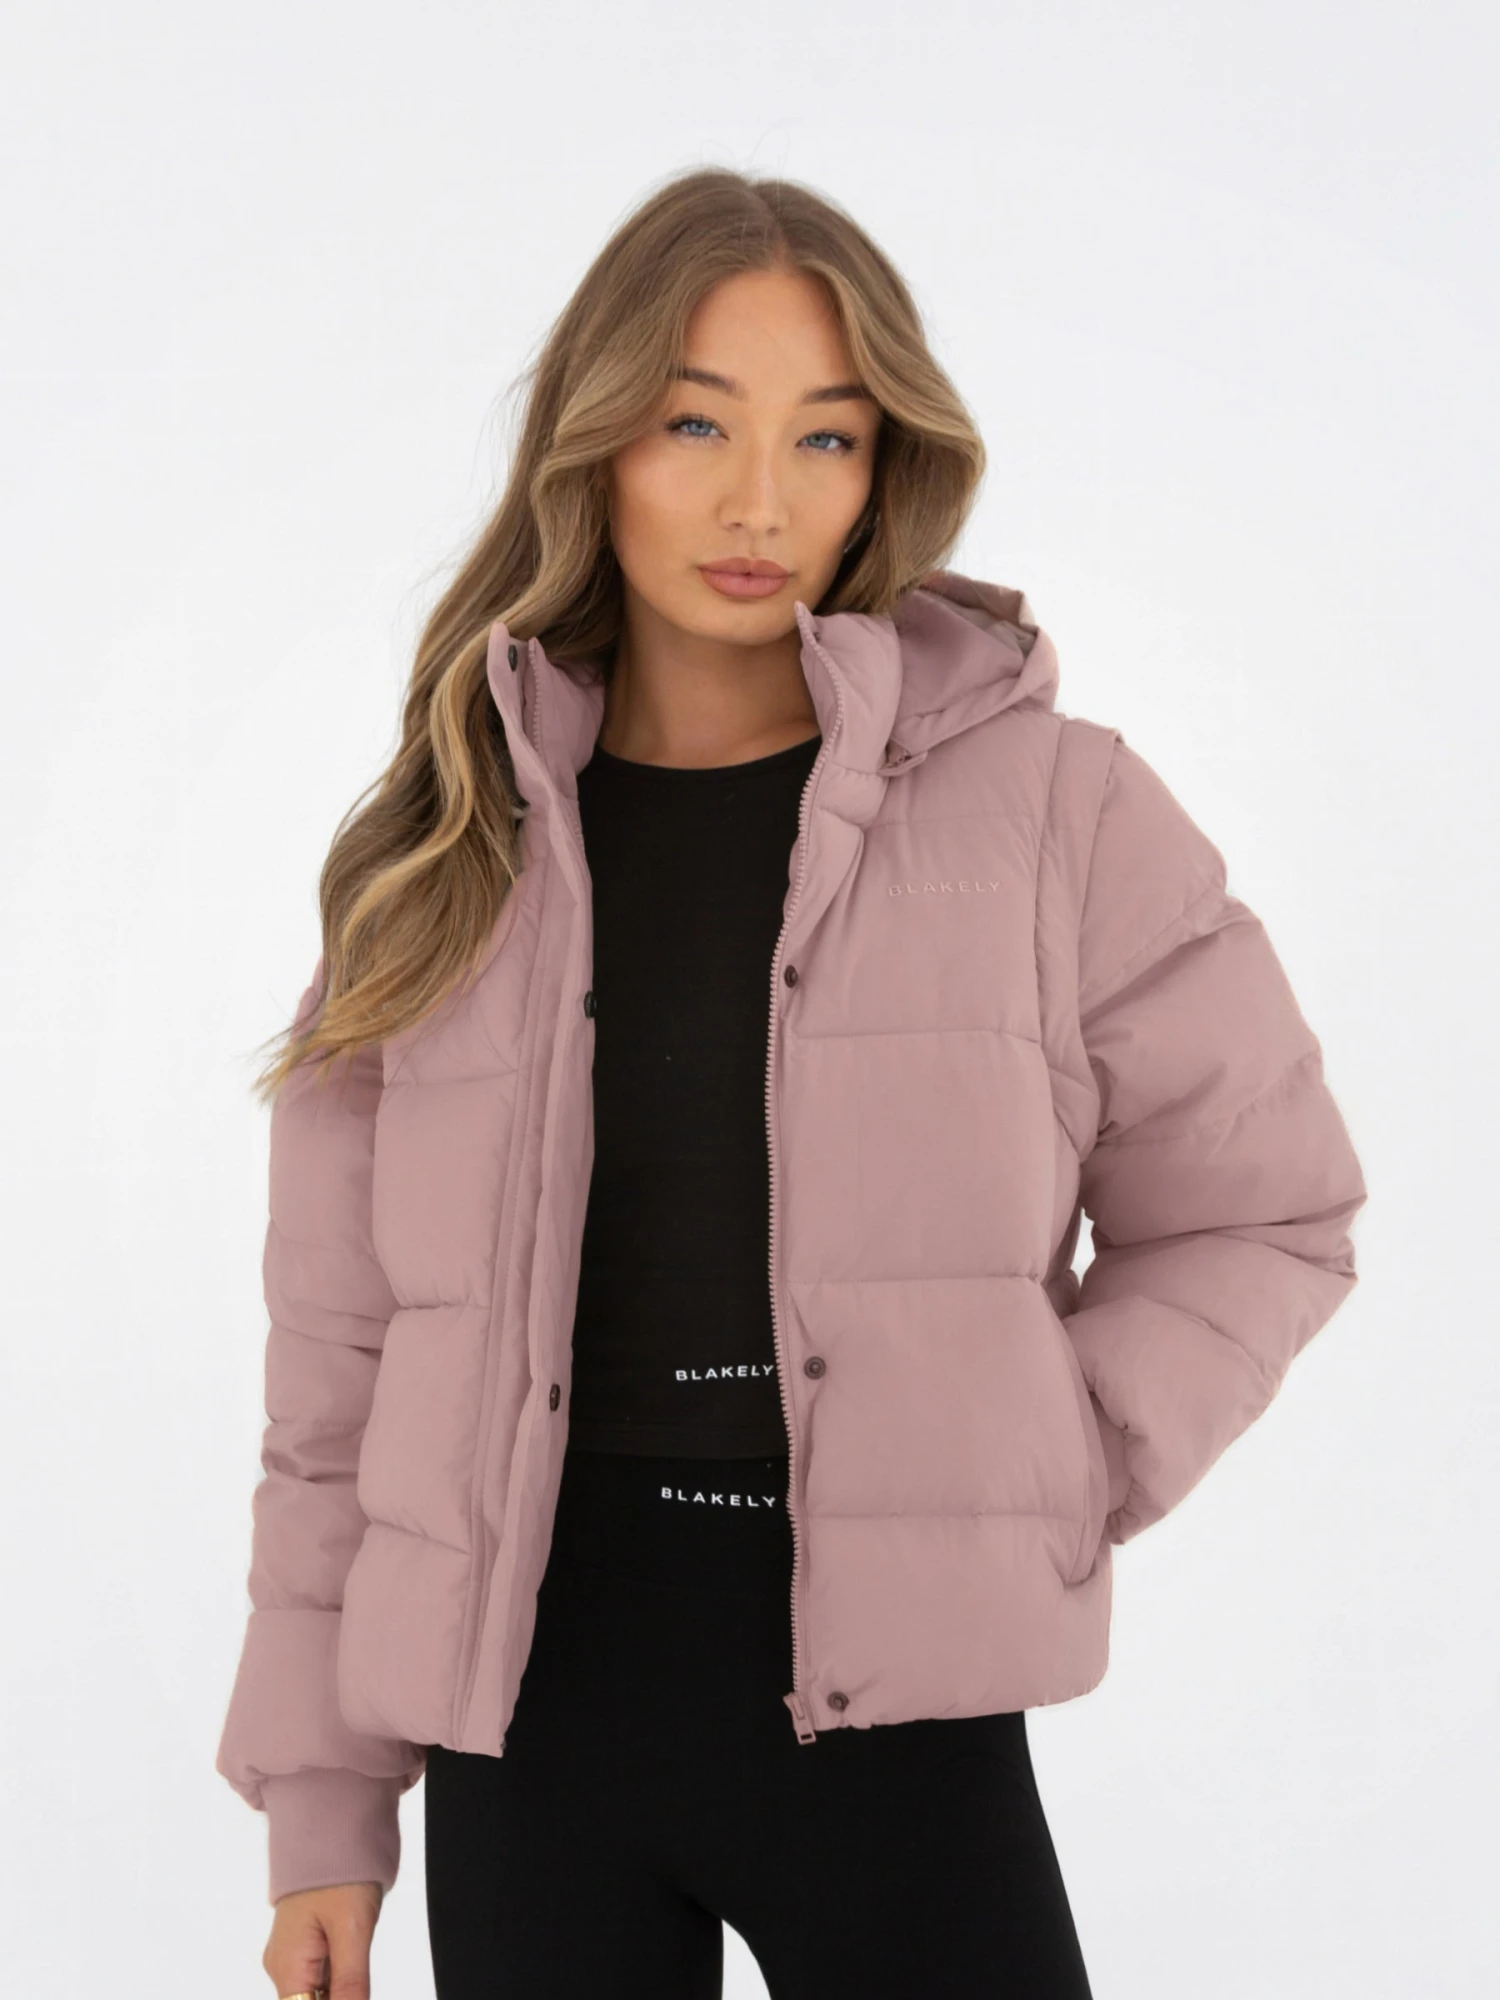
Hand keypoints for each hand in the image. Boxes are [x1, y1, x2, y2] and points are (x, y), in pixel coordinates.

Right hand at [263, 1880, 382, 1999]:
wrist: (333, 1824)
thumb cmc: (340, 1868)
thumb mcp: (354, 1929)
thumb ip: (351, 1983)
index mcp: (287, 1968)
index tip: (356, 1990)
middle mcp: (283, 1967)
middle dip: (340, 1997)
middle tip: (359, 1971)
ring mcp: (292, 1955)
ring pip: (316, 1995)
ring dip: (341, 1991)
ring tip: (357, 1955)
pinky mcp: (304, 1945)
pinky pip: (320, 1977)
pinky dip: (340, 1980)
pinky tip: (356, 1964)